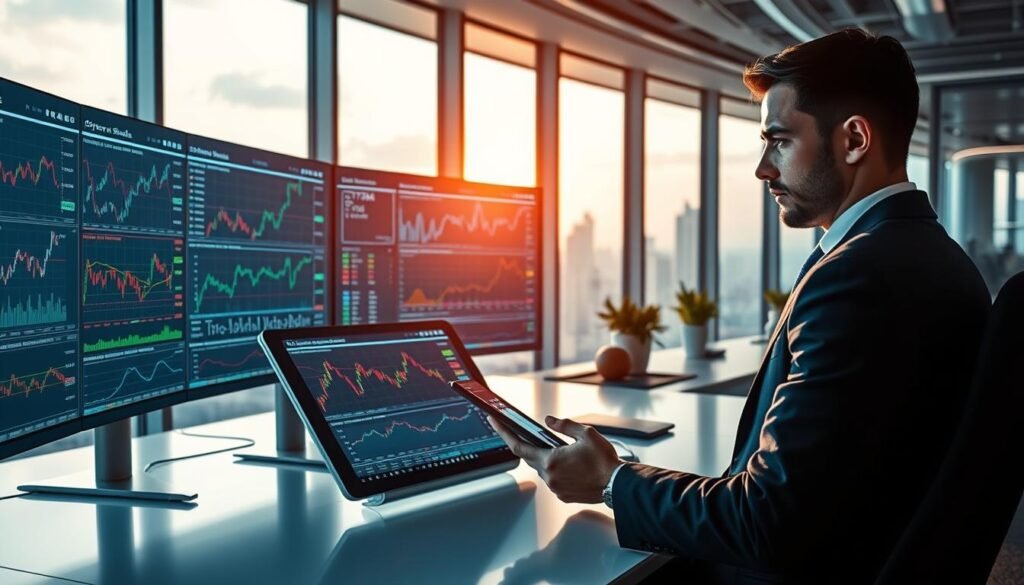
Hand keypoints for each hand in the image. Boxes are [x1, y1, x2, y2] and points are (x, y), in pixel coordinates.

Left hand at [488, 415, 620, 503]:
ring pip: (542, 469)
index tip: (494, 423)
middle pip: (529, 458)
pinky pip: (553, 479)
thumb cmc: (604, 461)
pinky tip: (567, 464)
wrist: (617, 485)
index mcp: (551, 460)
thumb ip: (564, 425)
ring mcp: (555, 488)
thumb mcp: (585, 433)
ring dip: (545, 458)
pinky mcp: (563, 495)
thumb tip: (549, 420)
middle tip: (527, 434)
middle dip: (527, 445)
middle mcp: (549, 476)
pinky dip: (555, 469)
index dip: (504, 433)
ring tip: (558, 449)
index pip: (519, 446)